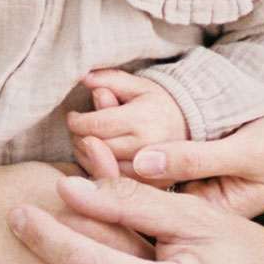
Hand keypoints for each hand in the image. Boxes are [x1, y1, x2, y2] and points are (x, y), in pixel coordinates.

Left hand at [67, 67, 189, 175]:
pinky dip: (100, 170)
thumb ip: (111, 79)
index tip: (73, 117)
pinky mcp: (150, 186)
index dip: (77, 121)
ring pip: (102, 167)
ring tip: (87, 141)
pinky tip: (100, 157)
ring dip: (87, 156)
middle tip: (79, 129)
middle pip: (97, 147)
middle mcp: (147, 147)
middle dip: (80, 137)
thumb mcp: (138, 85)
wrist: (190, 127)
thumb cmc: (157, 103)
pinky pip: (114, 182)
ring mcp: (149, 170)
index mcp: (144, 119)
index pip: (97, 125)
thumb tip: (85, 77)